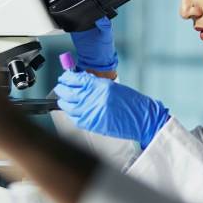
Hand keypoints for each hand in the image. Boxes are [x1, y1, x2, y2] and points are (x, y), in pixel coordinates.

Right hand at [45, 0, 117, 73]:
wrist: (94, 58)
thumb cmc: (103, 45)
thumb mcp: (106, 33)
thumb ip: (104, 25)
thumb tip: (102, 18)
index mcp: (99, 8)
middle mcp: (89, 8)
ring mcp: (79, 14)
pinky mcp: (70, 21)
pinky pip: (62, 10)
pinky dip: (56, 3)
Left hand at [53, 70, 169, 148]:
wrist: (142, 118)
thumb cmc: (131, 102)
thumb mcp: (112, 87)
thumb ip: (95, 84)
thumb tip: (79, 82)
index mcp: (99, 86)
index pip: (75, 79)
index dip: (66, 78)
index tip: (64, 77)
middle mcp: (93, 98)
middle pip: (67, 92)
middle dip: (61, 89)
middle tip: (60, 87)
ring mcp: (91, 112)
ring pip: (67, 106)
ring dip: (63, 102)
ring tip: (63, 99)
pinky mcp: (92, 124)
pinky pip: (75, 118)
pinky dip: (71, 114)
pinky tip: (72, 110)